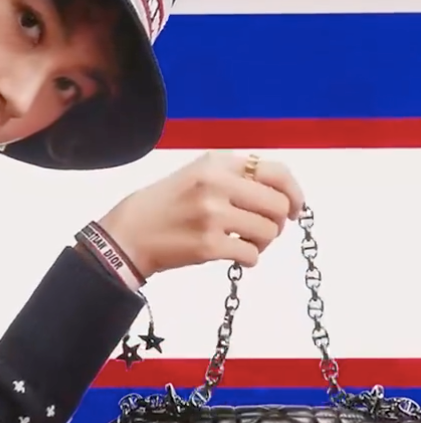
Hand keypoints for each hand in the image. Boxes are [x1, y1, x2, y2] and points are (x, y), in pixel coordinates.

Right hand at [97, 151, 304, 279]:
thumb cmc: (164, 206)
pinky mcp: (208, 245)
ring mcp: (212, 215)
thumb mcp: (196, 175)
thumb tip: (281, 194)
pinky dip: (248, 259)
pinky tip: (233, 256)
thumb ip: (234, 177)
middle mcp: (216, 184)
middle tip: (261, 230)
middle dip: (277, 222)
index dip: (294, 193)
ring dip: (261, 242)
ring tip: (242, 243)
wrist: (128, 234)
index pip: (276, 172)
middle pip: (278, 206)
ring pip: (268, 232)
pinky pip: (251, 255)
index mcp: (216, 163)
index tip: (294, 208)